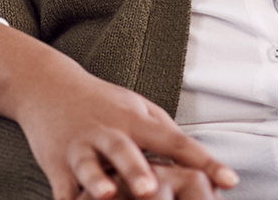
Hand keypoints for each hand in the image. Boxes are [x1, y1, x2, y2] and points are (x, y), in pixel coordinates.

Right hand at [0, 23, 238, 199]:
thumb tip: (202, 165)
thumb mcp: (137, 109)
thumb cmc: (102, 104)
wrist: (47, 87)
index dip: (204, 161)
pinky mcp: (55, 164)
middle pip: (126, 151)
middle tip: (155, 192)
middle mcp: (108, 132)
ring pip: (89, 166)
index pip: (175, 141)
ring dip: (99, 182)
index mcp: (135, 120)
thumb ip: (167, 135)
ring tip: (107, 195)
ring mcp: (79, 148)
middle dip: (139, 171)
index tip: (230, 181)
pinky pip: (62, 188)